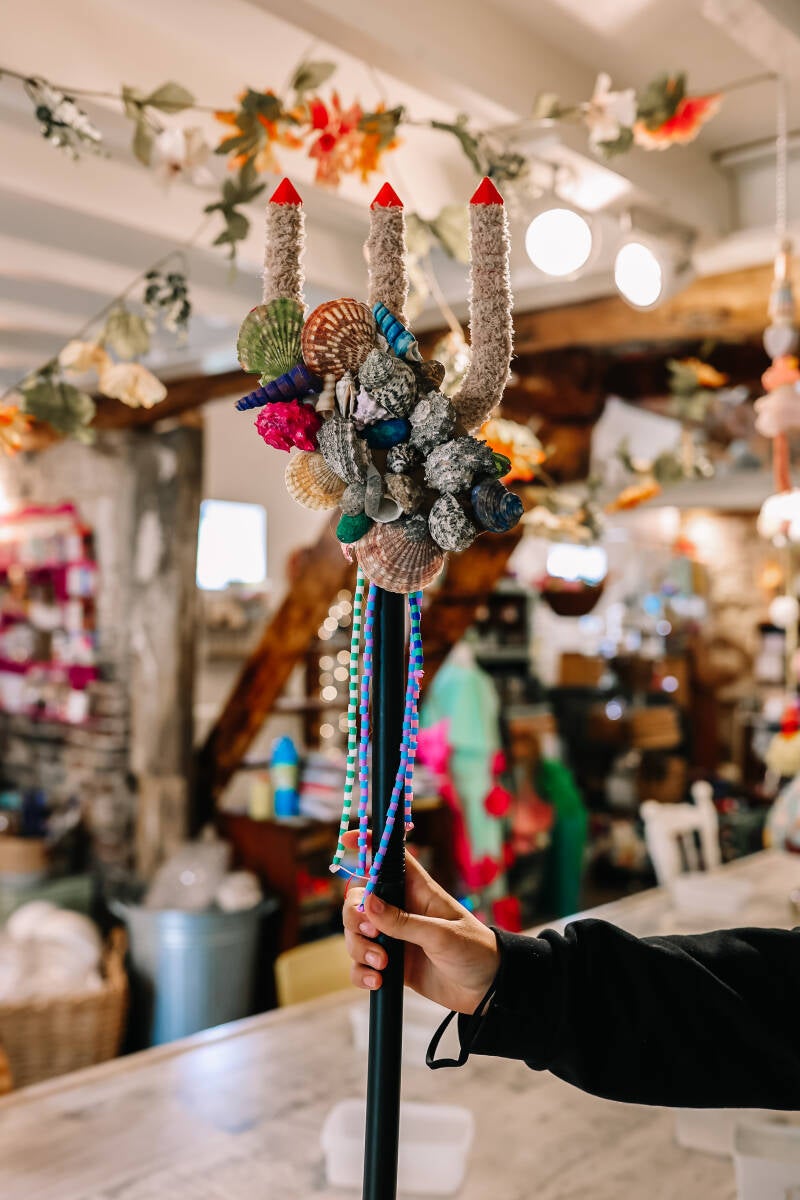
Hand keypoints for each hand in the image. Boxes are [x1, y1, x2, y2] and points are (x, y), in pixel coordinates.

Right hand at [341, 830, 499, 1013]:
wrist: (486, 989)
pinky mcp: (390, 964)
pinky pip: (361, 965)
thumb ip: (402, 921)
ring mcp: (393, 937)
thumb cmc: (473, 949)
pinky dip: (361, 972)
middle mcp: (400, 910)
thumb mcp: (441, 934)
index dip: (367, 845)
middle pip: (359, 900)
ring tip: (382, 964)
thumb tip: (367, 902)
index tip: (346, 840)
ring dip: (360, 948)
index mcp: (416, 890)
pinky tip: (377, 980)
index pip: (388, 859)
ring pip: (355, 933)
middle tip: (373, 933)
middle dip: (355, 916)